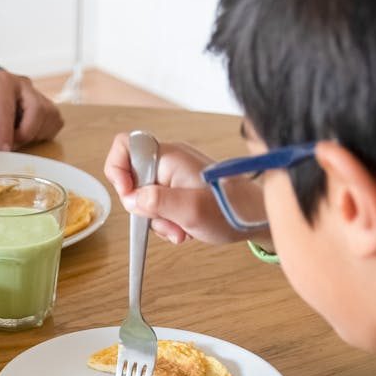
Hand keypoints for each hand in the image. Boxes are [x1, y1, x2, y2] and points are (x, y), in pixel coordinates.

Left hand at [0, 68, 63, 150]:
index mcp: (2, 82)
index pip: (8, 109)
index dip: (6, 131)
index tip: (3, 150)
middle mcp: (24, 85)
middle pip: (38, 110)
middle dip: (26, 133)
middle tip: (11, 145)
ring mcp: (39, 94)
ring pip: (50, 116)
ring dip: (35, 134)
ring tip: (17, 136)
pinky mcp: (47, 105)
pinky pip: (55, 122)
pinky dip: (44, 133)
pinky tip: (28, 133)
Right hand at [104, 132, 263, 244]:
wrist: (257, 218)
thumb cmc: (232, 211)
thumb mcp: (191, 211)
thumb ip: (157, 202)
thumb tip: (132, 199)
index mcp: (170, 156)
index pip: (125, 145)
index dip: (117, 171)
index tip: (130, 197)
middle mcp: (170, 160)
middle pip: (132, 177)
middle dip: (143, 207)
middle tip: (164, 222)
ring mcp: (175, 173)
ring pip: (145, 195)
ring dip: (157, 219)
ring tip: (180, 230)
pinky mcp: (180, 187)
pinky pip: (159, 202)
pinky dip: (166, 220)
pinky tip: (184, 228)